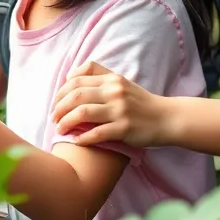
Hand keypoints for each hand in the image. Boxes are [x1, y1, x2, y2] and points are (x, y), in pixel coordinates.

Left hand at [51, 61, 167, 147]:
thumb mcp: (122, 83)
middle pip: (76, 95)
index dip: (61, 91)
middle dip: (59, 108)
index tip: (56, 103)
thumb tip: (69, 79)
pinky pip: (96, 133)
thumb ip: (100, 78)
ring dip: (66, 123)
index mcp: (113, 78)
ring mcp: (120, 110)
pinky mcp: (124, 128)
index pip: (78, 79)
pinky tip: (76, 141)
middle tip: (54, 118)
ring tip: (60, 129)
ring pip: (83, 113)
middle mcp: (115, 91)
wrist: (165, 118)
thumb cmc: (140, 102)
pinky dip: (82, 138)